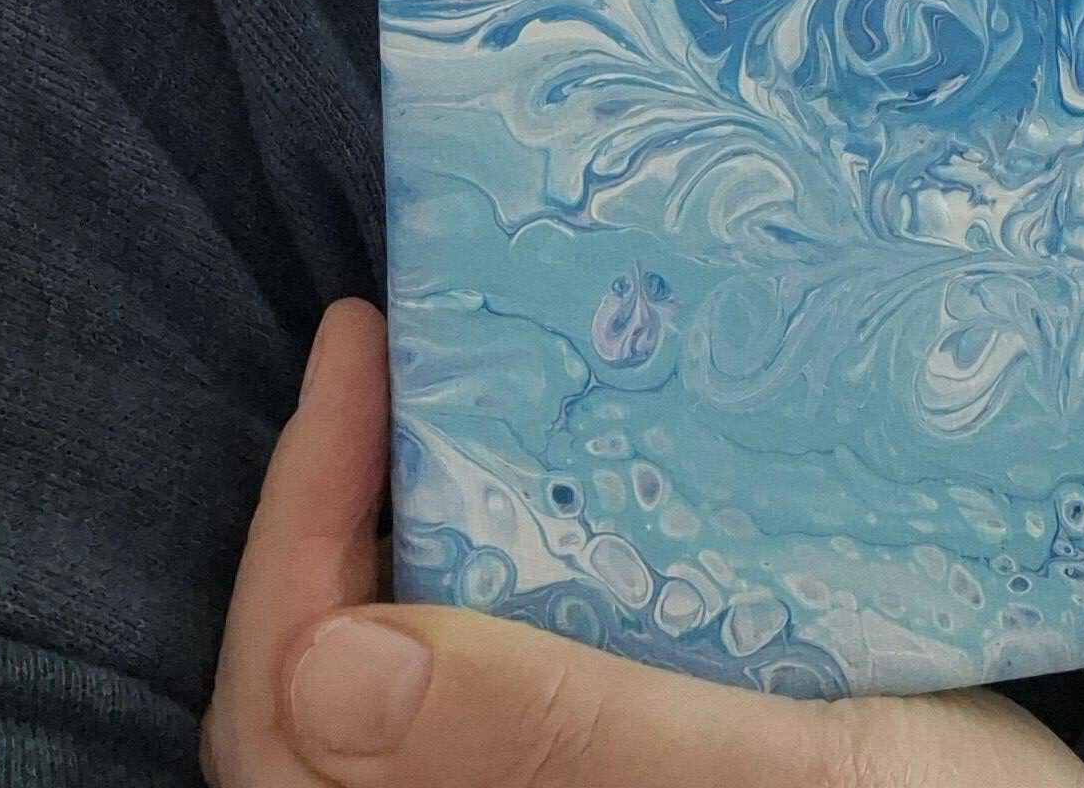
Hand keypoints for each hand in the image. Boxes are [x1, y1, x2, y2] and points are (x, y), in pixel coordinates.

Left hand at [201, 298, 1083, 786]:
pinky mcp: (608, 785)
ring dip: (381, 554)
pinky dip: (458, 602)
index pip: (289, 710)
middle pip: (305, 714)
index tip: (361, 341)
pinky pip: (473, 715)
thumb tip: (329, 661)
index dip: (299, 520)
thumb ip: (565, 732)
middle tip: (385, 349)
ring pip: (382, 713)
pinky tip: (527, 503)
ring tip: (436, 401)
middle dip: (322, 517)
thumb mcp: (794, 772)